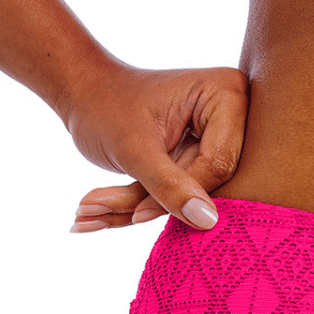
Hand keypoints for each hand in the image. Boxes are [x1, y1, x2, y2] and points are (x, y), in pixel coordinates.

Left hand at [64, 62, 247, 232]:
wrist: (80, 92)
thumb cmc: (102, 104)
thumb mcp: (134, 148)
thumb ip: (170, 184)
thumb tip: (208, 221)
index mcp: (226, 94)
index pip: (219, 163)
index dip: (182, 192)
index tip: (138, 213)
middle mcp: (233, 115)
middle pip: (209, 183)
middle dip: (155, 201)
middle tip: (100, 211)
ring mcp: (218, 139)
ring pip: (192, 194)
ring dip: (139, 205)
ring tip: (87, 211)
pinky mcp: (201, 158)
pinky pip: (182, 193)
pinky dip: (140, 202)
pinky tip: (96, 211)